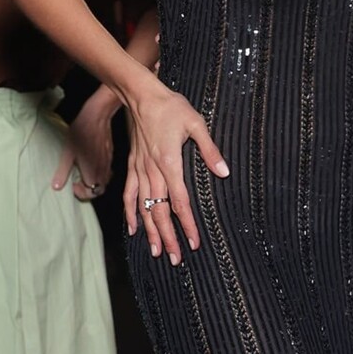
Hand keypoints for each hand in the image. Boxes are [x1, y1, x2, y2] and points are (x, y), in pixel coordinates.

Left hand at [52, 85, 117, 200]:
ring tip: (83, 174)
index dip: (81, 192)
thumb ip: (63, 171)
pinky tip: (91, 164)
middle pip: (99, 190)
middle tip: (78, 182)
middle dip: (88, 190)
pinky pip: (107, 172)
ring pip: (104, 182)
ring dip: (94, 182)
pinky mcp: (110, 156)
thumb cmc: (81, 131)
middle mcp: (102, 170)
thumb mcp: (67, 152)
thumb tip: (56, 186)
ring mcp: (108, 163)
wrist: (97, 116)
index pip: (91, 193)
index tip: (73, 184)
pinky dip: (99, 174)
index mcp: (92, 172)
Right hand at [122, 73, 228, 264]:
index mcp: (169, 163)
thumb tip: (224, 172)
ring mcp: (140, 170)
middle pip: (159, 211)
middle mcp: (152, 171)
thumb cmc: (170, 107)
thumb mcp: (196, 123)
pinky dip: (130, 213)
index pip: (179, 202)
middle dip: (168, 237)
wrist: (141, 94)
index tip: (194, 242)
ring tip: (156, 252)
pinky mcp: (132, 166)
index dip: (186, 224)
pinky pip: (129, 194)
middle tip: (175, 259)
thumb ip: (210, 150)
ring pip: (143, 207)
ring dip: (150, 231)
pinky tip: (134, 229)